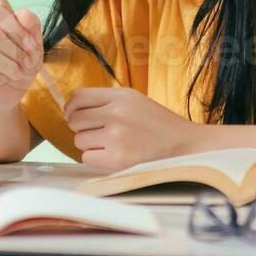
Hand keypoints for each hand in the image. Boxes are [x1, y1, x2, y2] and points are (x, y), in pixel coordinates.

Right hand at [0, 2, 44, 108]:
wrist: (13, 89)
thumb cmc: (21, 58)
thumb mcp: (33, 40)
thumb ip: (31, 23)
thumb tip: (23, 14)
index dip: (16, 28)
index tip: (32, 44)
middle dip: (16, 51)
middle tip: (28, 62)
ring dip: (10, 66)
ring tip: (19, 72)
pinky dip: (1, 78)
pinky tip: (4, 78)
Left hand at [65, 87, 199, 170]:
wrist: (185, 147)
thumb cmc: (158, 125)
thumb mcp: (135, 101)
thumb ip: (106, 101)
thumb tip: (72, 109)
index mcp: (121, 96)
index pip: (78, 97)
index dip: (70, 107)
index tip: (72, 114)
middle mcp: (116, 113)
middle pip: (75, 120)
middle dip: (81, 128)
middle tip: (96, 132)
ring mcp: (116, 136)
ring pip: (79, 140)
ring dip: (90, 145)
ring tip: (112, 144)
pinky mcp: (117, 159)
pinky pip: (87, 158)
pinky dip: (97, 159)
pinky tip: (114, 156)